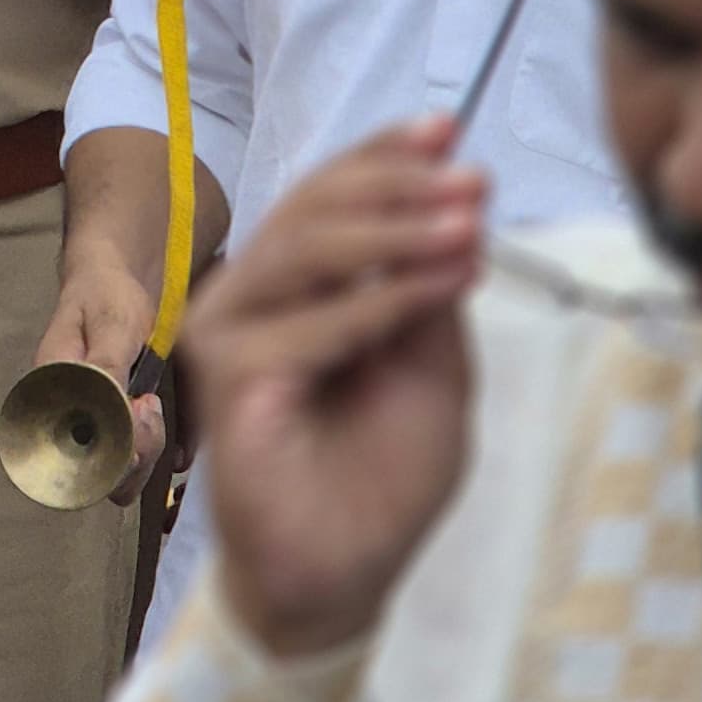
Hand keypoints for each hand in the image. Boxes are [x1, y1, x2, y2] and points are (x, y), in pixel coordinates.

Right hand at [30, 258, 169, 506]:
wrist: (113, 280)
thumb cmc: (105, 295)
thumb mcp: (111, 324)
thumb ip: (106, 369)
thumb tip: (110, 419)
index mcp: (50, 394)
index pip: (75, 455)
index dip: (114, 450)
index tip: (140, 407)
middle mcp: (66, 419)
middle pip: (98, 475)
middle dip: (136, 452)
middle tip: (149, 402)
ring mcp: (91, 426)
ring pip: (118, 474)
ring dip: (147, 451)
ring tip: (152, 403)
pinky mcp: (113, 427)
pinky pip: (133, 460)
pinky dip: (157, 450)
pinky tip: (166, 421)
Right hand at [180, 117, 483, 663]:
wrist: (342, 573)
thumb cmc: (380, 476)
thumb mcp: (429, 371)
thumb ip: (426, 298)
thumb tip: (453, 212)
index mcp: (293, 285)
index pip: (327, 197)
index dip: (382, 156)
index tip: (447, 128)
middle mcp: (250, 294)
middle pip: (313, 208)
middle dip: (399, 184)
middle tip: (472, 180)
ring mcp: (229, 330)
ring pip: (308, 250)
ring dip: (396, 230)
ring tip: (468, 222)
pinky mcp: (230, 376)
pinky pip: (312, 323)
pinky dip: (382, 298)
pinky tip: (442, 283)